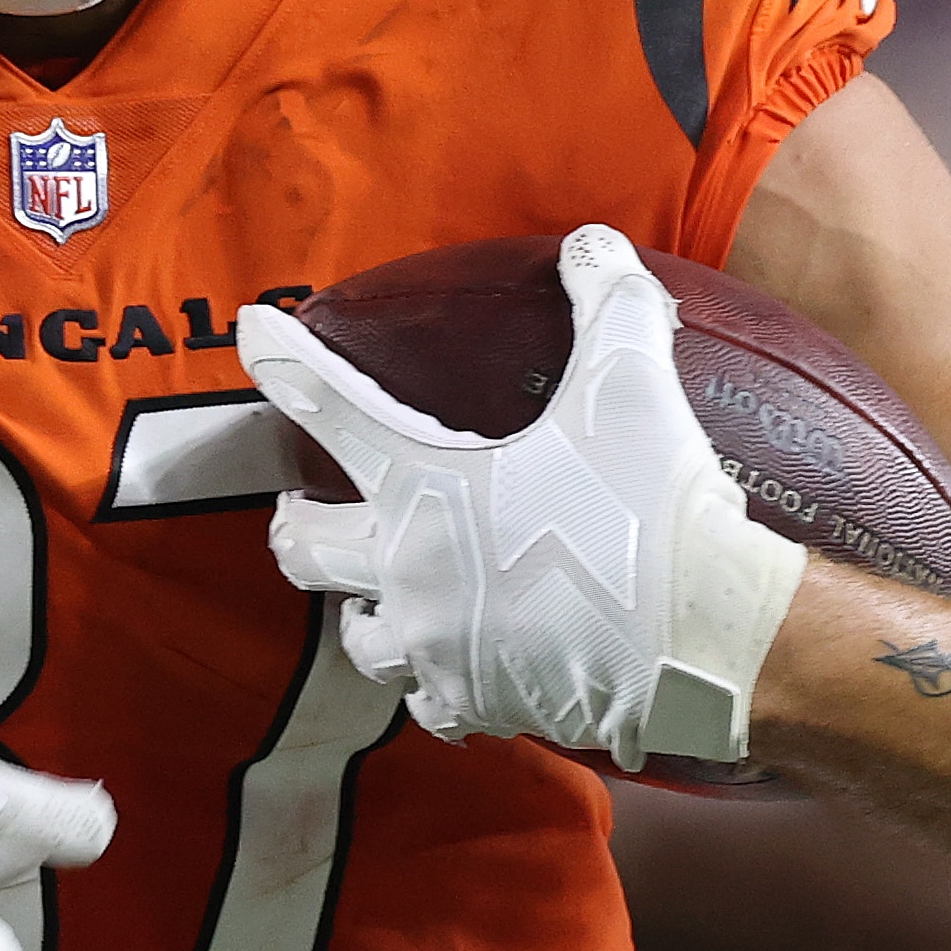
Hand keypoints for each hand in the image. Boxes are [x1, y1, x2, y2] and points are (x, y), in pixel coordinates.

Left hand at [235, 223, 805, 766]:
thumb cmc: (651, 510)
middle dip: (294, 528)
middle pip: (305, 551)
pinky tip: (450, 675)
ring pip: (359, 640)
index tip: (251, 333)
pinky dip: (431, 687)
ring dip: (361, 615)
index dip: (285, 365)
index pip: (331, 409)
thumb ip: (608, 304)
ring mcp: (437, 647)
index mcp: (423, 487)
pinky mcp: (478, 705)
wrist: (700, 641)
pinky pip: (427, 703)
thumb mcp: (631, 385)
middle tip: (295, 513)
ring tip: (375, 603)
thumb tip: (595, 244)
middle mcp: (409, 572)